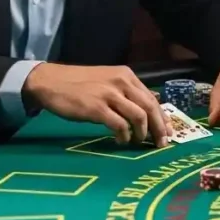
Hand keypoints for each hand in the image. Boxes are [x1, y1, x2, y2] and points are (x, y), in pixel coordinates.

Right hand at [22, 63, 170, 146]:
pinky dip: (124, 136)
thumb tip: (147, 108)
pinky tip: (121, 141)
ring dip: (142, 133)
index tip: (168, 132)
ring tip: (139, 141)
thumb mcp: (108, 81)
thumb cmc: (80, 83)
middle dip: (159, 127)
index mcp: (127, 76)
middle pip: (150, 107)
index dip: (162, 117)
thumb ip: (127, 92)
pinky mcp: (97, 108)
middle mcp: (122, 82)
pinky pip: (119, 125)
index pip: (152, 98)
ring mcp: (109, 95)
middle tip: (161, 143)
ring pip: (138, 116)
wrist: (51, 81)